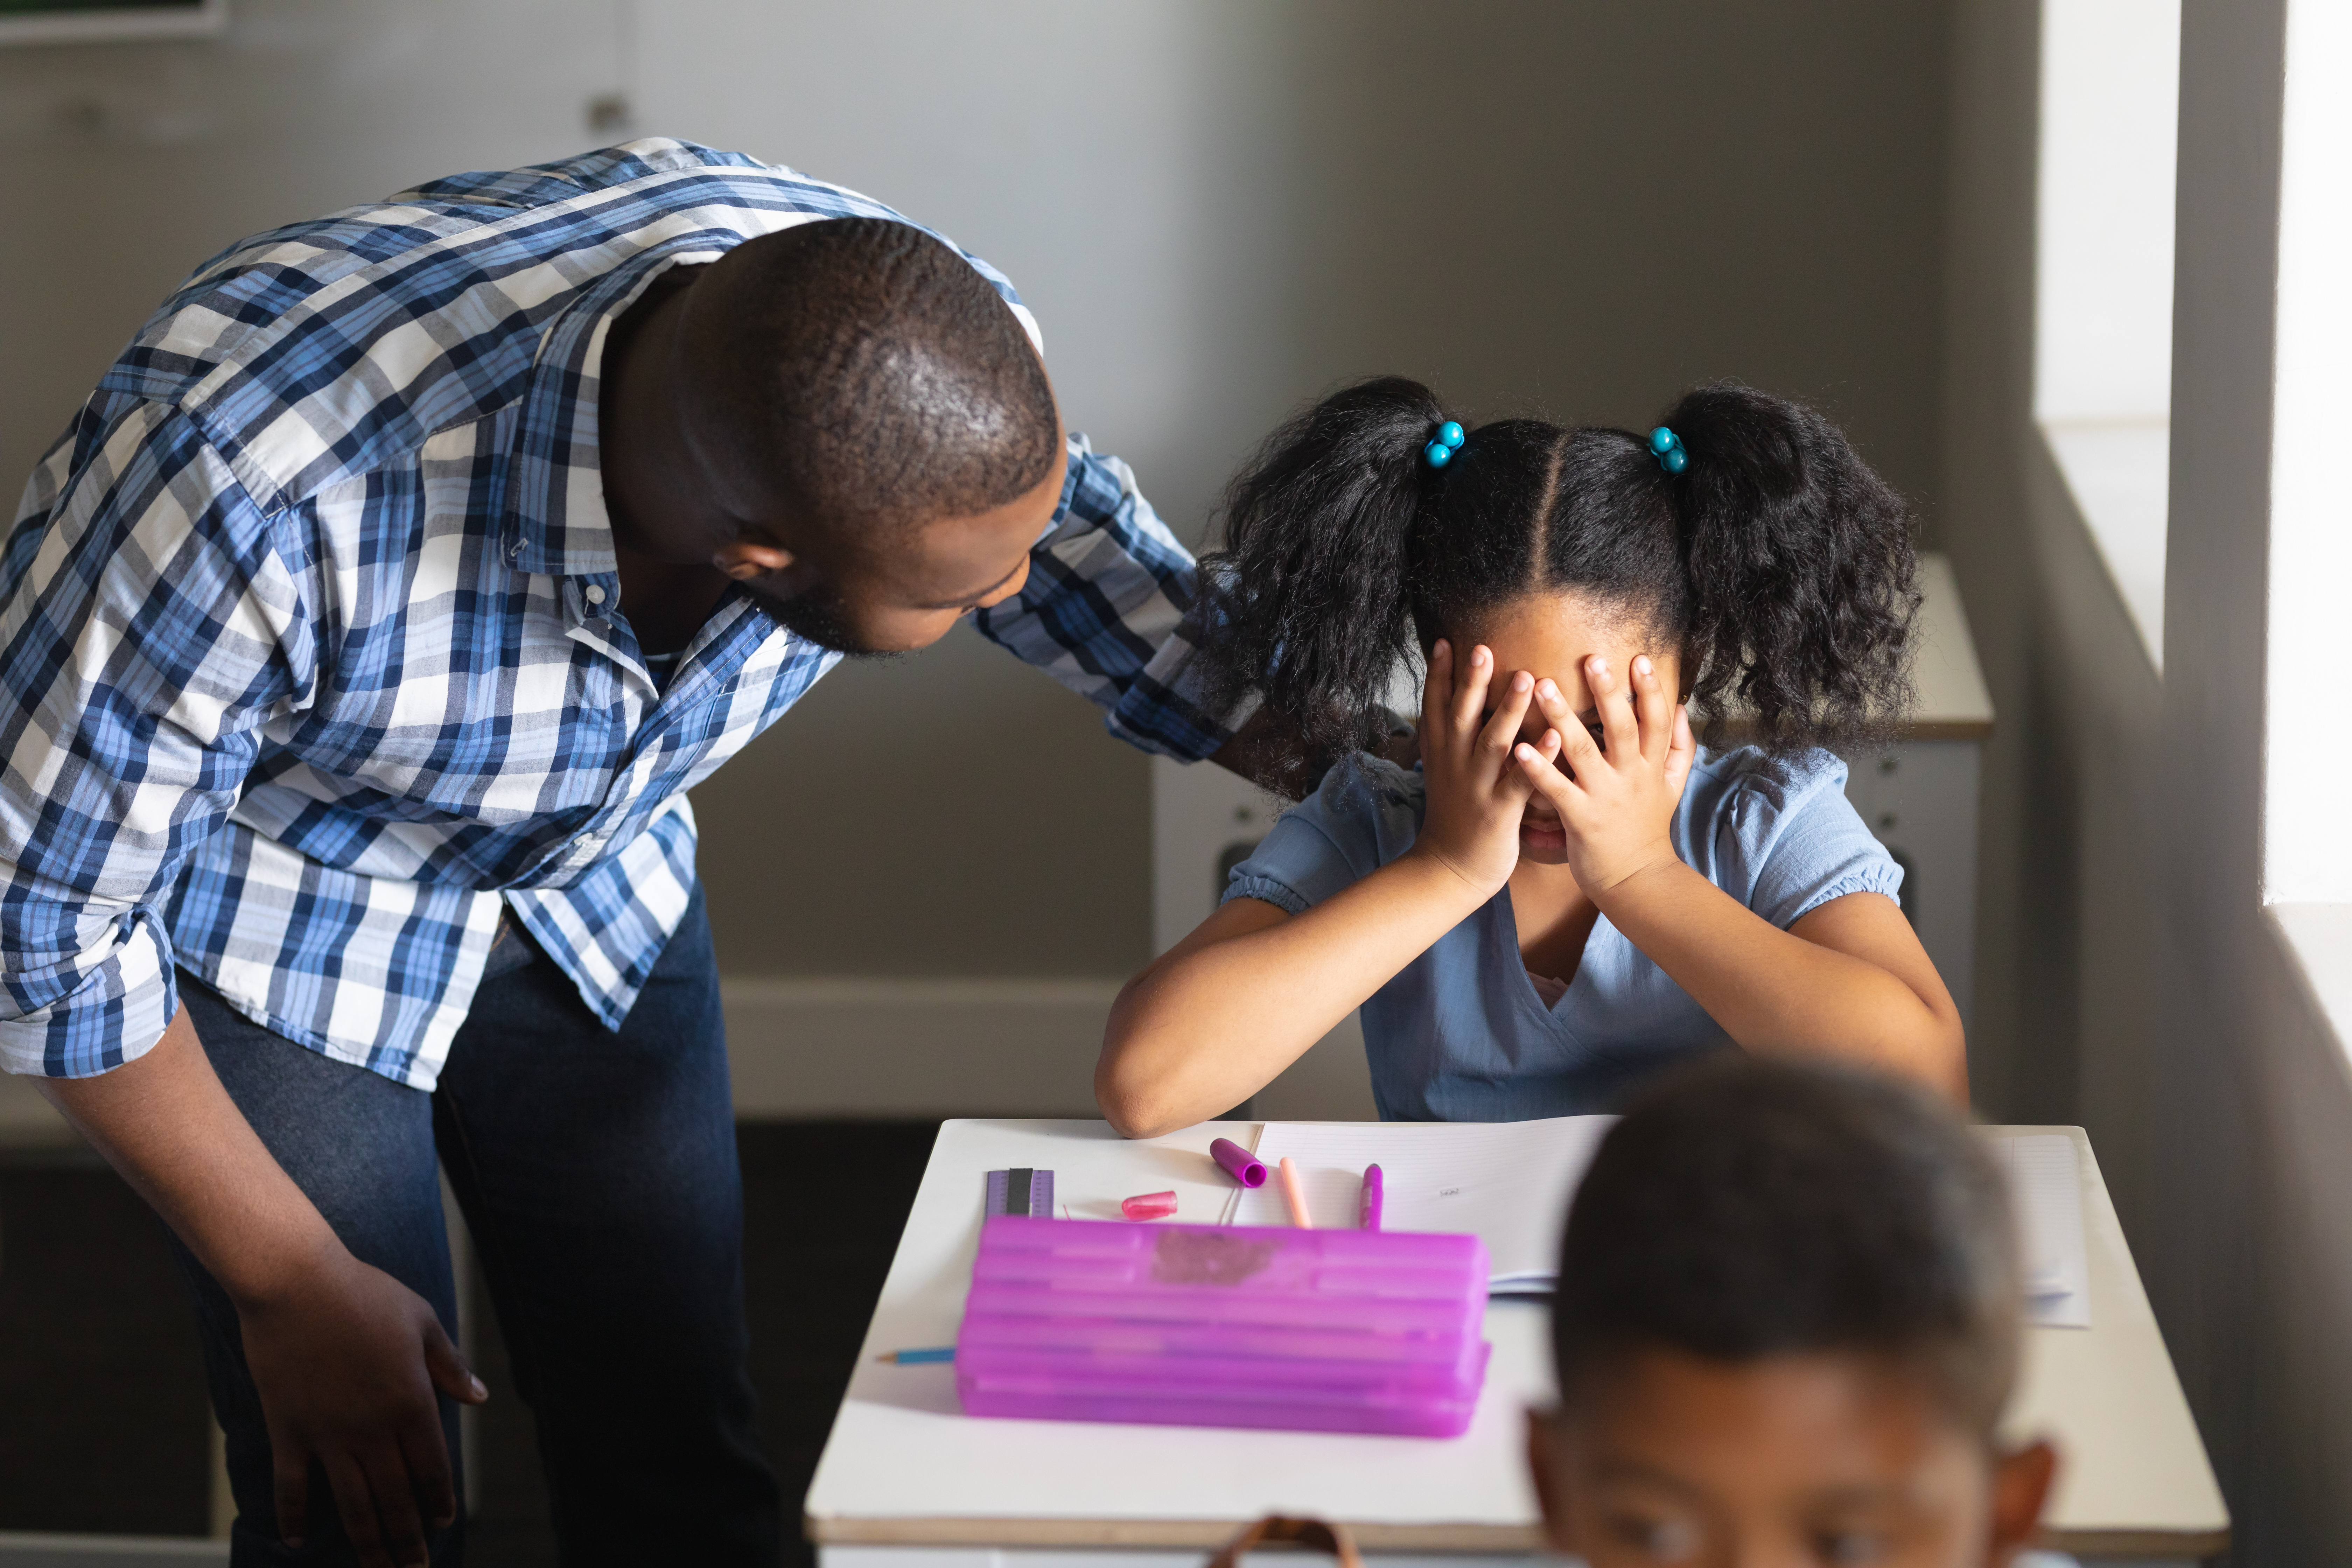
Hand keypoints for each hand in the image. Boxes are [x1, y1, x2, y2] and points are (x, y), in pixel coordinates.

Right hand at [236, 1248, 487, 1567]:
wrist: (297, 1283)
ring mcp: (327, 1433)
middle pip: (396, 1498)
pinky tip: (299, 1542)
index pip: (432, 1467)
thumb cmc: (366, 1294)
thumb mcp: (423, 1322)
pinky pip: (292, 1486)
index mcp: (410, 1401)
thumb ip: (450, 1366)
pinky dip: (294, 1517)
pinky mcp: (289, 1429)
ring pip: (352, 1504)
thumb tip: (479, 1398)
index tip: (443, 1524)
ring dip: (367, 1543)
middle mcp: (372, 1427)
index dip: (439, 1500)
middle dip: (408, 1540)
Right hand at [1406, 639, 1549, 896]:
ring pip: (1493, 743)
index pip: (1435, 706)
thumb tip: (1454, 697)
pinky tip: (1554, 737)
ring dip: (1508, 710)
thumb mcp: (1444, 770)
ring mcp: (1477, 787)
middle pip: (1462, 715)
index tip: (1446, 640)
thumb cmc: (1454, 814)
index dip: (1439, 674)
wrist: (1448, 869)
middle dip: (1471, 681)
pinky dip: (1537, 759)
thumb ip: (1452, 735)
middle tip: (1483, 647)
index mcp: (1441, 753)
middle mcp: (1456, 765)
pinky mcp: (1499, 812)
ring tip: (1526, 677)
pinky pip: (1521, 781)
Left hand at [1514, 652, 1695, 894]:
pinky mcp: (1580, 819)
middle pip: (1623, 728)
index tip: (1639, 658)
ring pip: (1584, 751)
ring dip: (1562, 717)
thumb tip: (1682, 708)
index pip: (1656, 721)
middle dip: (1608, 693)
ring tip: (1541, 687)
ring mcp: (1605, 797)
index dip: (1651, 690)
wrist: (1637, 881)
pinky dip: (1538, 769)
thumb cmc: (1647, 829)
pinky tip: (1519, 748)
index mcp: (1652, 767)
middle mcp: (1631, 777)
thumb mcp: (1672, 787)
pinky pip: (1557, 789)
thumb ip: (1679, 747)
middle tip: (1590, 659)